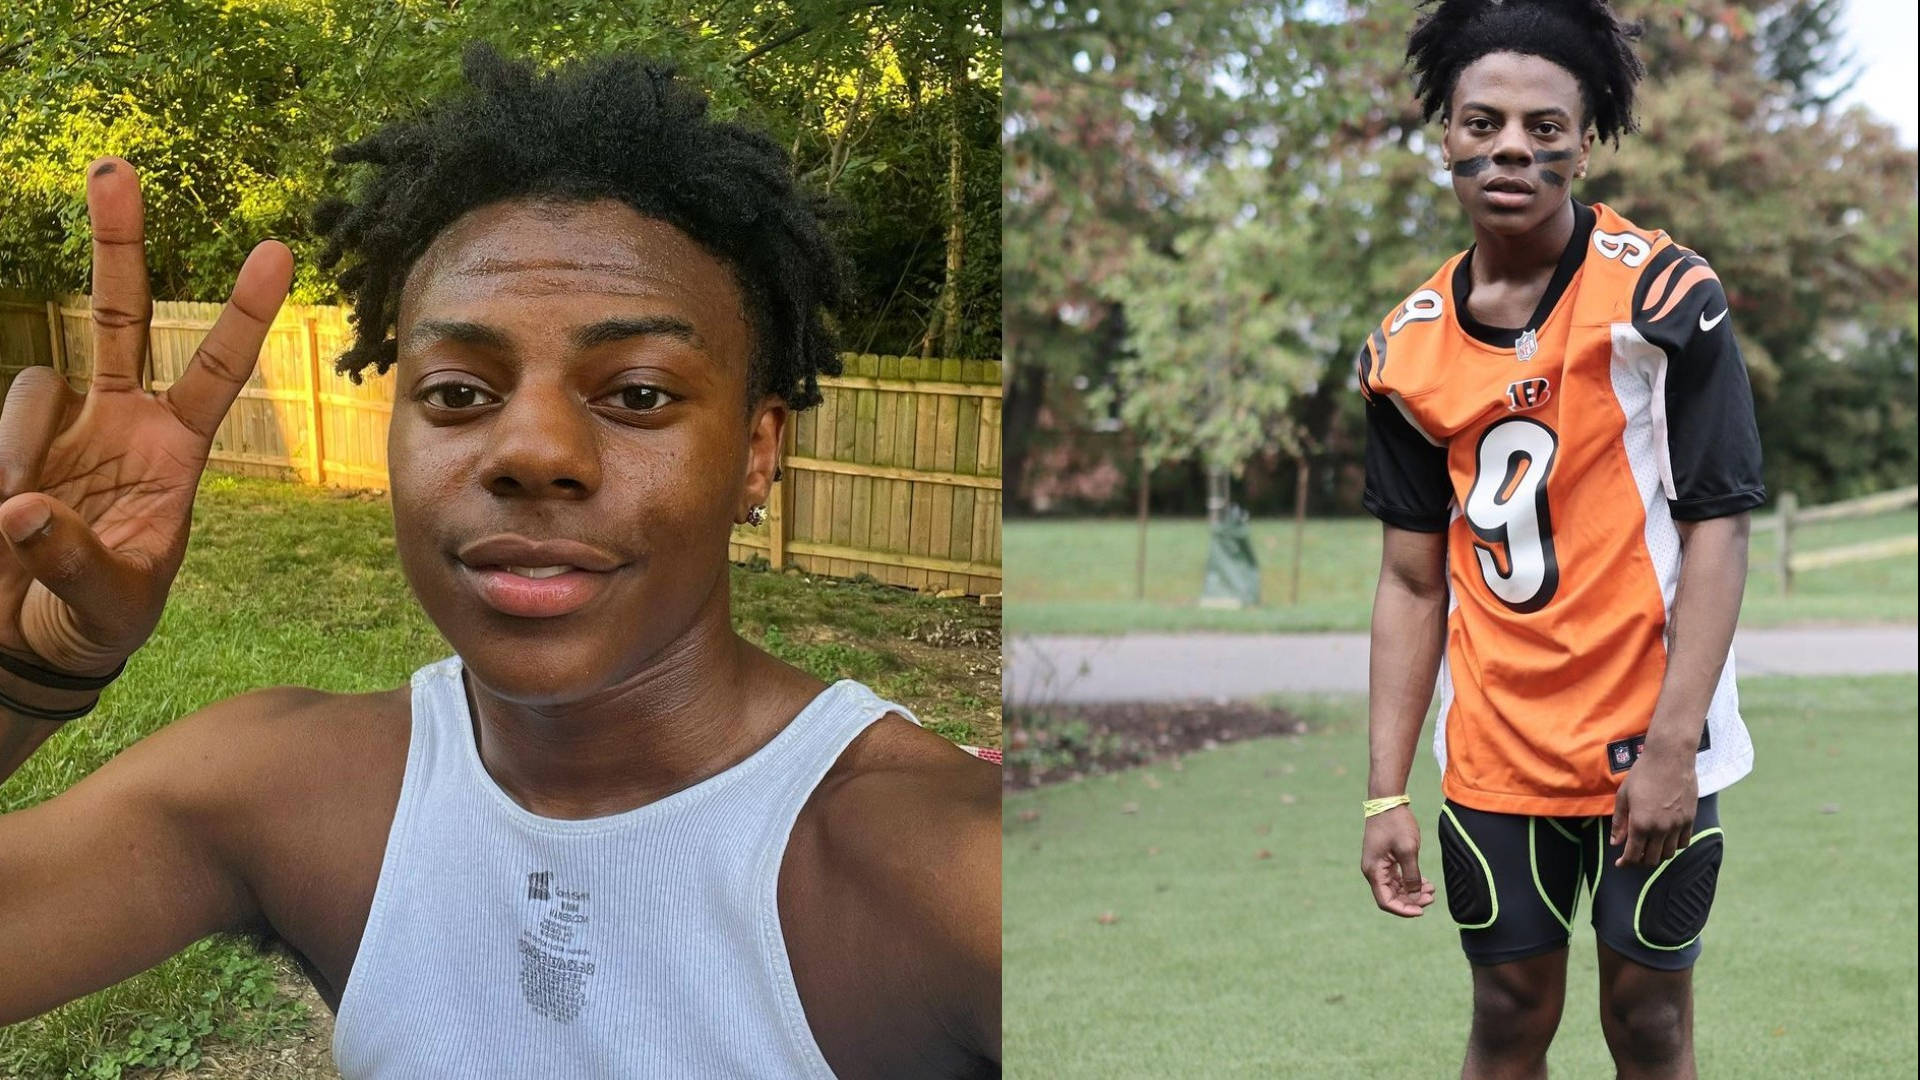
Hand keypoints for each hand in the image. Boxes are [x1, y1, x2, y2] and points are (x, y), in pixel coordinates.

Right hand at [0, 158, 290, 685]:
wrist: (29, 645)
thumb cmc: (95, 625)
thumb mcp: (105, 605)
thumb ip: (71, 561)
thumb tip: (20, 510)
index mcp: (173, 452)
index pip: (214, 368)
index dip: (242, 311)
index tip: (278, 250)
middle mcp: (119, 421)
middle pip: (118, 315)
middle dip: (116, 241)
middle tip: (113, 166)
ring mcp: (59, 426)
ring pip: (34, 383)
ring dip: (24, 447)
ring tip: (19, 523)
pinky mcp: (7, 445)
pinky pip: (2, 426)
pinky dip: (1, 464)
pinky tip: (3, 520)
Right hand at [1361, 806, 1434, 916]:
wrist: (1387, 801)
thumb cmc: (1396, 823)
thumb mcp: (1408, 850)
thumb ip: (1411, 875)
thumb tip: (1415, 895)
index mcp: (1374, 871)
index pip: (1386, 901)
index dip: (1404, 910)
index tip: (1422, 911)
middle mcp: (1373, 871)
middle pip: (1391, 896)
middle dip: (1412, 900)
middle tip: (1432, 897)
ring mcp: (1378, 865)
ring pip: (1395, 888)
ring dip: (1413, 892)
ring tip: (1432, 889)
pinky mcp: (1385, 859)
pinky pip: (1397, 878)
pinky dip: (1410, 882)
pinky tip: (1425, 881)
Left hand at [1609, 747, 1697, 868]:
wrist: (1670, 759)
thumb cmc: (1642, 774)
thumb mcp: (1623, 797)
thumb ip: (1619, 822)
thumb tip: (1615, 843)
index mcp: (1640, 824)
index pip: (1633, 855)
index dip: (1626, 863)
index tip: (1620, 864)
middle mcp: (1660, 829)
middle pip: (1652, 859)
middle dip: (1640, 862)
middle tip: (1634, 857)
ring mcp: (1677, 825)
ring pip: (1669, 854)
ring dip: (1658, 855)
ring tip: (1649, 848)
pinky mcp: (1690, 820)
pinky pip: (1683, 843)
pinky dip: (1673, 846)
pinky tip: (1665, 840)